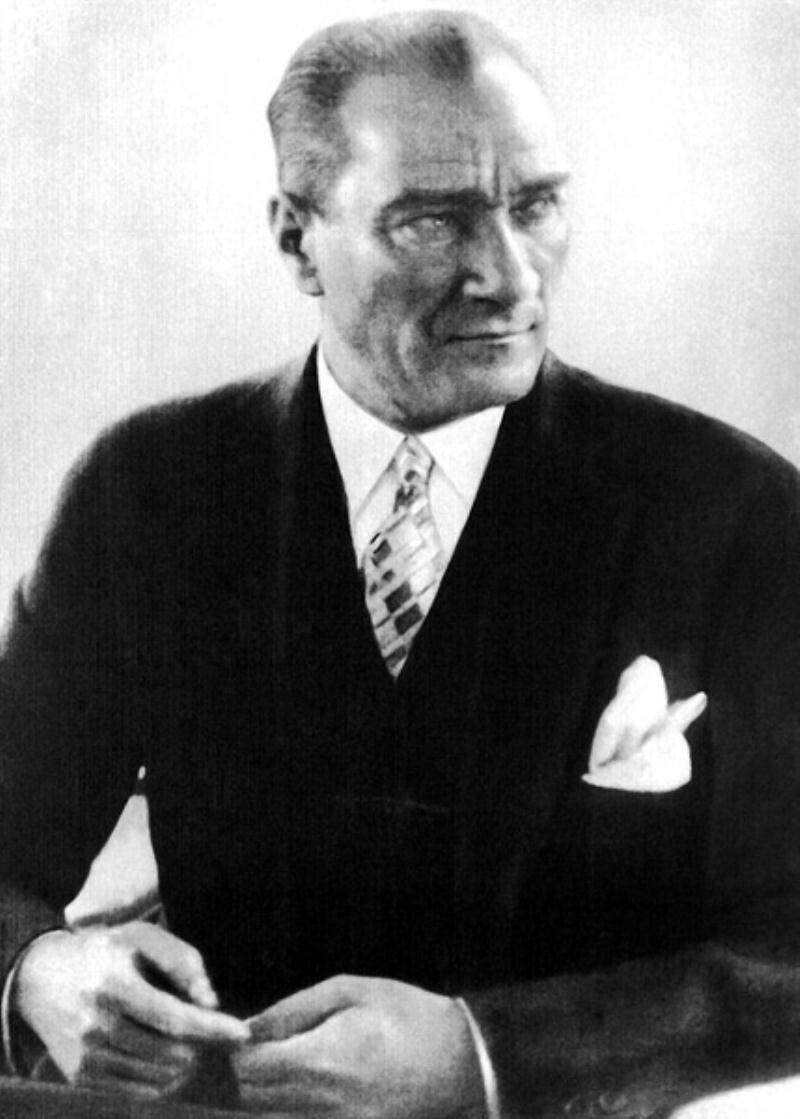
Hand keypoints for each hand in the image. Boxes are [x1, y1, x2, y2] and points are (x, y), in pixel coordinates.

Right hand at [13, 921, 248, 1098]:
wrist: (41, 978)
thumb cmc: (104, 952)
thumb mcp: (142, 937)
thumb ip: (182, 962)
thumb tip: (211, 1002)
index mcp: (113, 985)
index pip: (174, 1017)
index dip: (212, 1028)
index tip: (244, 1033)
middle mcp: (96, 1025)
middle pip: (170, 1052)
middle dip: (202, 1045)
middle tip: (214, 1031)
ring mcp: (86, 1057)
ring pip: (158, 1076)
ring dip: (184, 1063)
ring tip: (188, 1041)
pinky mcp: (81, 1078)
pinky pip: (137, 1092)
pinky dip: (162, 1079)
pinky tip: (166, 1057)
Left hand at [232, 974, 484, 1117]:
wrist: (461, 1059)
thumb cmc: (405, 1014)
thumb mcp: (352, 991)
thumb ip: (294, 1009)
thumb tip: (250, 1026)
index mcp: (321, 1059)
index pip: (250, 1068)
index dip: (241, 1049)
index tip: (250, 1034)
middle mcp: (322, 1101)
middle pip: (253, 1098)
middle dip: (251, 1071)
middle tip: (268, 1047)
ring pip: (272, 1117)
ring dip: (268, 1093)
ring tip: (288, 1065)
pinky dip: (292, 1109)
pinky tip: (310, 1086)